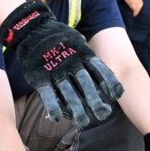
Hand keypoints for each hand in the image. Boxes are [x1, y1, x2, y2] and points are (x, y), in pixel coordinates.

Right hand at [0, 0, 122, 127]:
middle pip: (86, 84)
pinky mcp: (39, 76)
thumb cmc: (58, 37)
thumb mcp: (77, 40)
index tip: (117, 95)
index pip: (100, 69)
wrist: (31, 28)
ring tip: (83, 122)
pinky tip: (58, 119)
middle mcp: (71, 63)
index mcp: (82, 54)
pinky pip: (47, 93)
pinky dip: (52, 106)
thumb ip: (88, 55)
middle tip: (103, 114)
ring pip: (68, 92)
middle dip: (95, 100)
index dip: (109, 82)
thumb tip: (103, 72)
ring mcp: (55, 70)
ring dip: (76, 108)